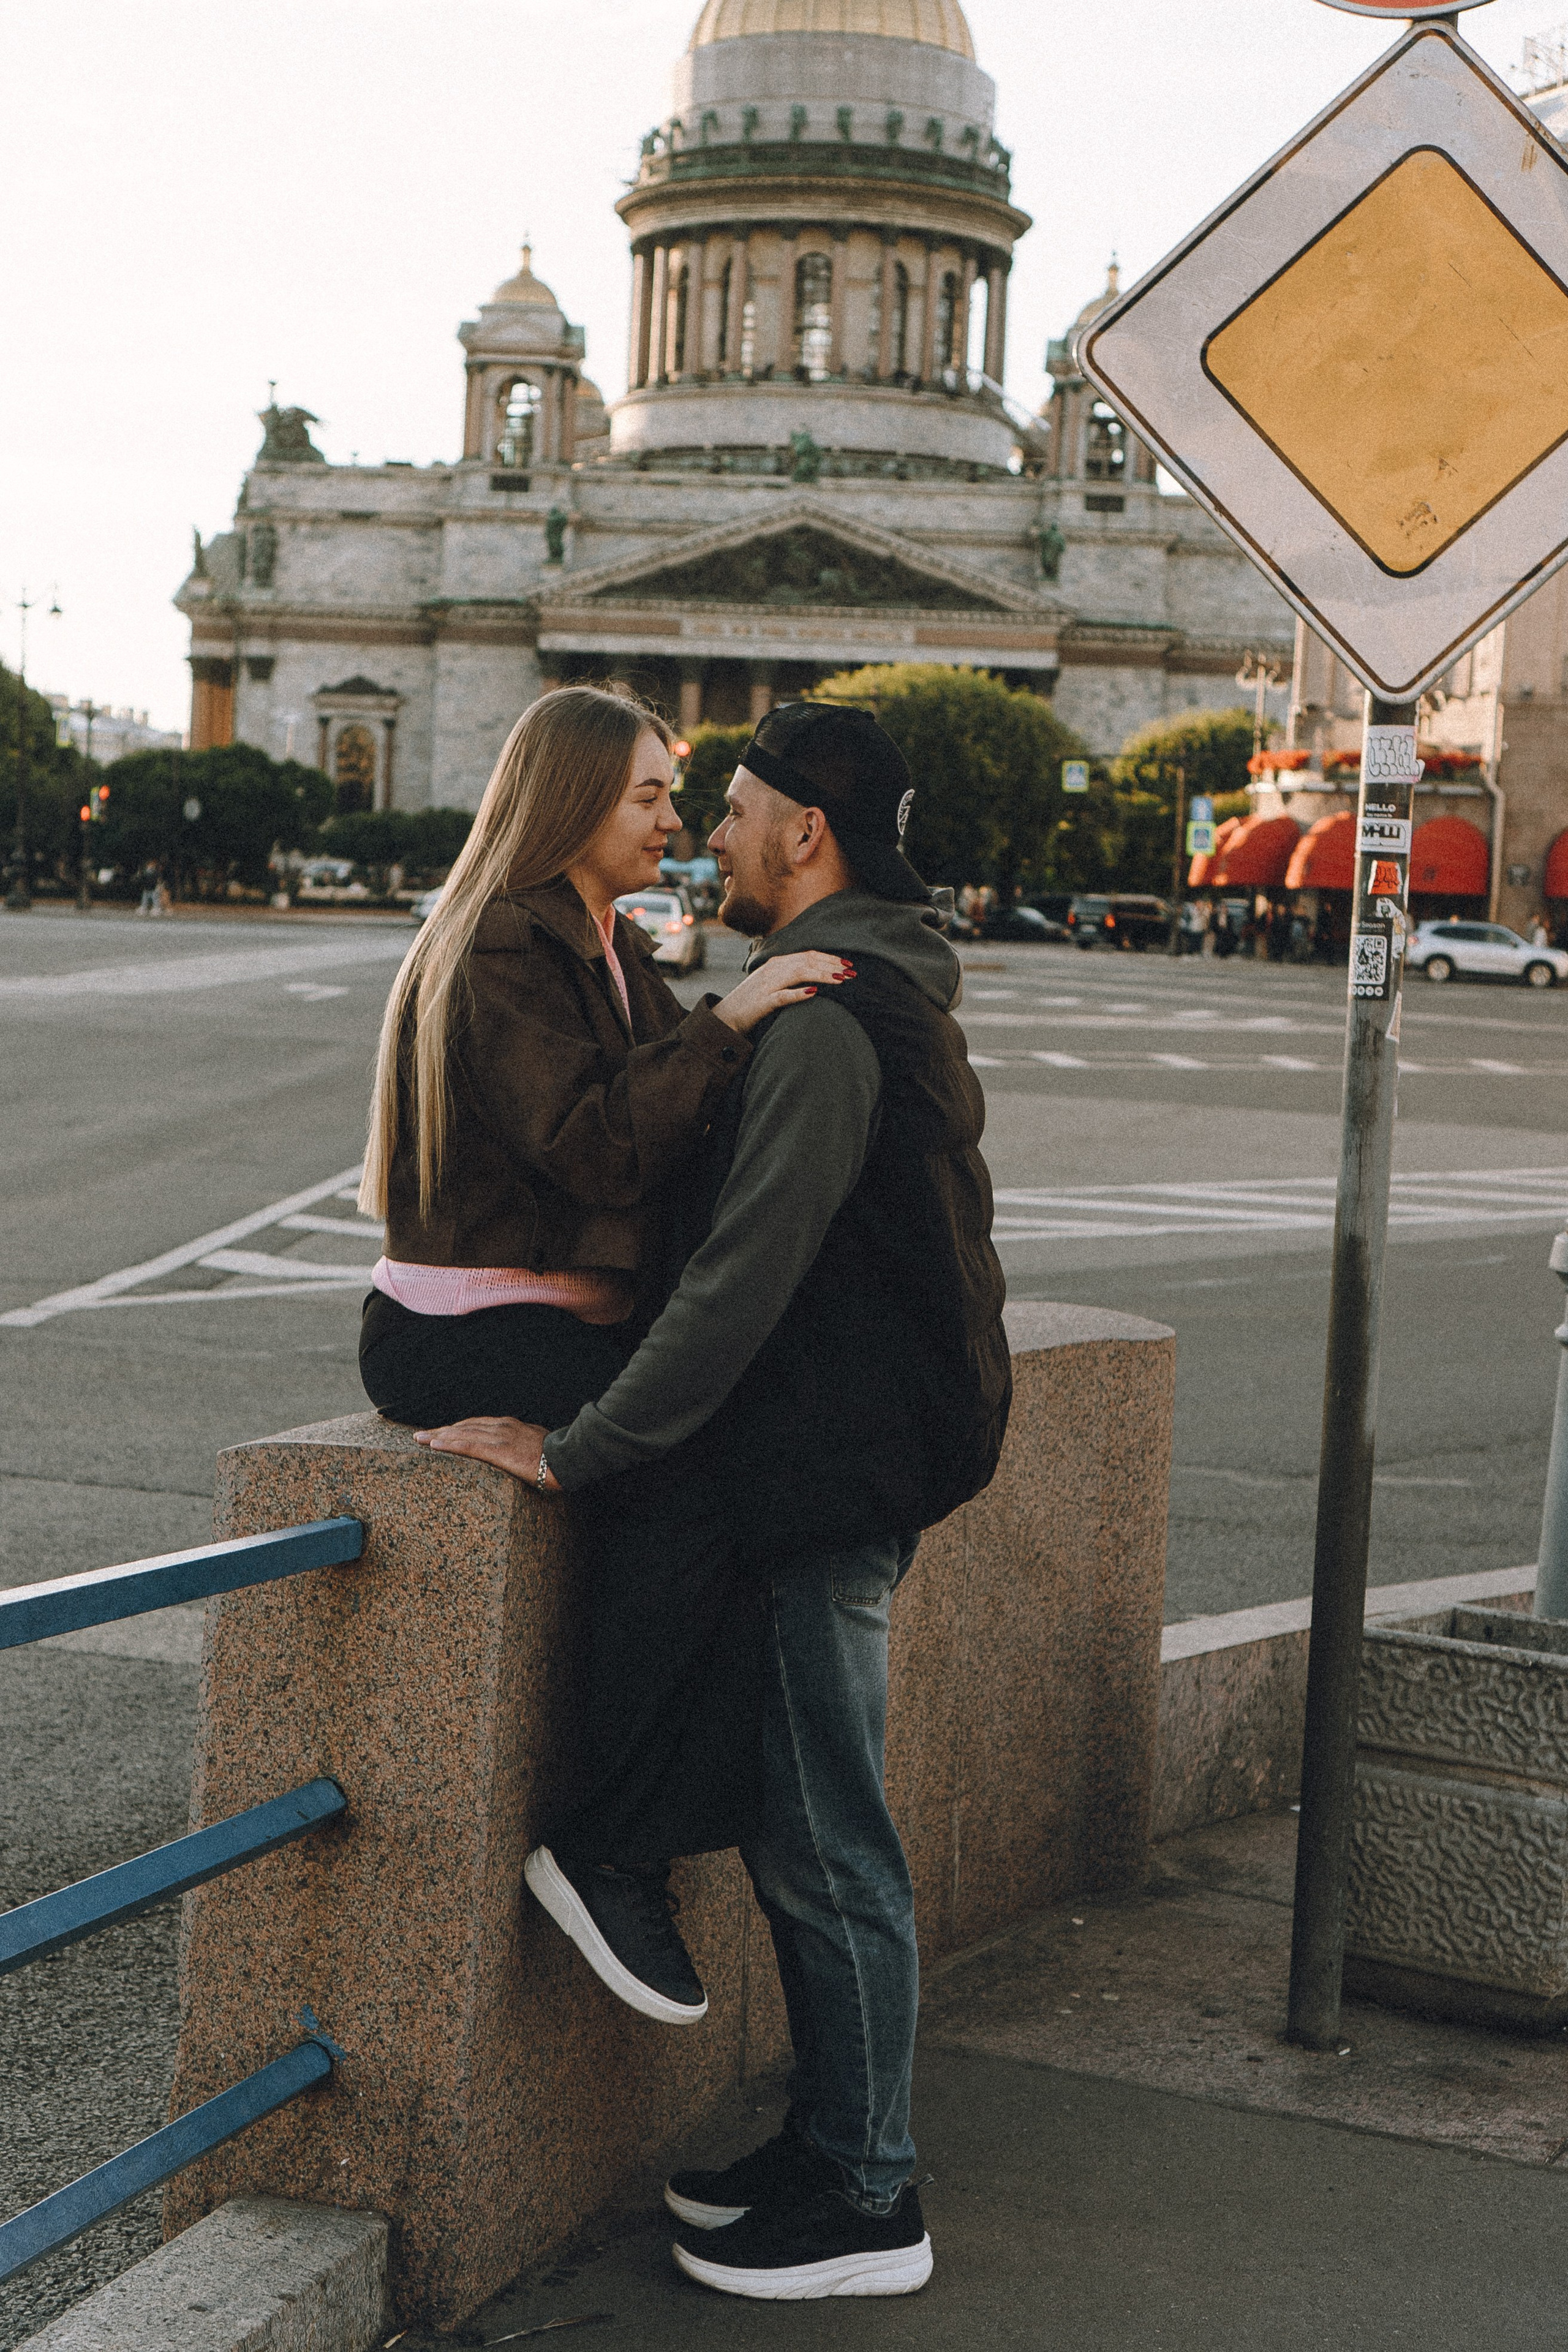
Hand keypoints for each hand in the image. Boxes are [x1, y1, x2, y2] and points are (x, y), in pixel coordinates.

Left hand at [414, 1416, 560, 1489]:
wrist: (567, 1458)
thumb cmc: (556, 1455)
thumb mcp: (535, 1443)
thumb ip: (521, 1443)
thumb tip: (516, 1451)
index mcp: (508, 1425)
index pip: (475, 1424)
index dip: (455, 1428)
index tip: (439, 1432)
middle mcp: (500, 1427)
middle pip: (463, 1426)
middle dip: (440, 1430)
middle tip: (420, 1434)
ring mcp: (499, 1437)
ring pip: (461, 1434)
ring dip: (438, 1436)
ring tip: (420, 1439)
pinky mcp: (498, 1451)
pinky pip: (468, 1446)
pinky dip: (449, 1445)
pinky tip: (434, 1446)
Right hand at [715, 951, 855, 1034]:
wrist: (727, 1016)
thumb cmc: (753, 1002)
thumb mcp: (773, 983)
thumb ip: (791, 976)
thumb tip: (817, 978)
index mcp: (776, 963)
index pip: (807, 955)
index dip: (829, 958)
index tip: (848, 963)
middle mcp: (773, 969)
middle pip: (807, 961)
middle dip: (831, 966)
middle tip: (852, 972)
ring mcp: (767, 985)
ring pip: (798, 973)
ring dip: (821, 975)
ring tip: (840, 980)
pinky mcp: (762, 1003)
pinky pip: (782, 996)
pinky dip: (798, 993)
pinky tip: (813, 993)